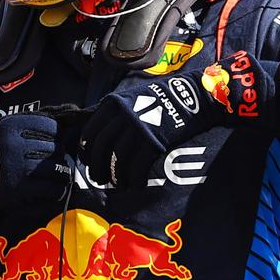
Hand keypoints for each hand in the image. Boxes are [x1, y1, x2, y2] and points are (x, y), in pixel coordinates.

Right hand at [0, 113, 71, 217]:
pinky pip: (52, 188)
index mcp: (10, 125)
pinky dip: (58, 190)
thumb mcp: (10, 132)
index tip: (53, 143)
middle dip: (59, 156)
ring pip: (56, 168)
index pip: (51, 126)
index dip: (57, 136)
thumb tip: (72, 116)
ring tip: (61, 175)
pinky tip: (55, 189)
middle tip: (57, 162)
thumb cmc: (2, 153)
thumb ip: (34, 124)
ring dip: (62, 173)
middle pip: (55, 147)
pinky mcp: (18, 188)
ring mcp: (15, 166)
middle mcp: (11, 144)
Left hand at [70, 51, 268, 186]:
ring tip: (117, 184)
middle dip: (97, 166)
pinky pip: (138, 165)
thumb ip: (115, 113)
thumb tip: (100, 133)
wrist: (192, 95)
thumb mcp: (132, 96)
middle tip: (98, 178)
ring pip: (118, 158)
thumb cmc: (160, 98)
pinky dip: (134, 178)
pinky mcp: (155, 140)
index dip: (86, 150)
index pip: (91, 131)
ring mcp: (138, 128)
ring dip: (115, 175)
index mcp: (113, 104)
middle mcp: (122, 115)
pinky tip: (134, 184)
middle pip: (101, 147)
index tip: (87, 161)